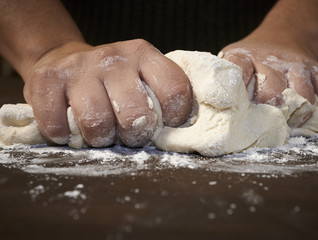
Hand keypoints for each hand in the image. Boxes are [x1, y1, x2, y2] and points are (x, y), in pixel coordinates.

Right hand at [23, 39, 191, 146]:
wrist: (63, 61)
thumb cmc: (110, 81)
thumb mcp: (140, 78)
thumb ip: (159, 99)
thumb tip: (178, 132)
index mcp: (144, 55)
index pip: (174, 90)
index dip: (174, 118)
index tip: (163, 127)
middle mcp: (113, 57)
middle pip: (135, 114)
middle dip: (133, 136)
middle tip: (127, 135)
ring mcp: (79, 66)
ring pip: (97, 123)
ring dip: (99, 138)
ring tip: (99, 132)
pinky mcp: (47, 79)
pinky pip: (58, 125)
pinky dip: (64, 136)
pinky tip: (69, 127)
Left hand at [219, 34, 317, 124]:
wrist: (282, 37)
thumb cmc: (250, 61)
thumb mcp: (231, 63)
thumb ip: (224, 85)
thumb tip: (211, 117)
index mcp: (243, 57)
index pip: (238, 73)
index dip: (235, 95)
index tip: (232, 114)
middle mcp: (271, 59)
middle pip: (272, 93)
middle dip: (267, 116)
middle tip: (262, 130)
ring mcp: (297, 65)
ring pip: (302, 97)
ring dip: (295, 118)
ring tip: (286, 128)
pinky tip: (307, 122)